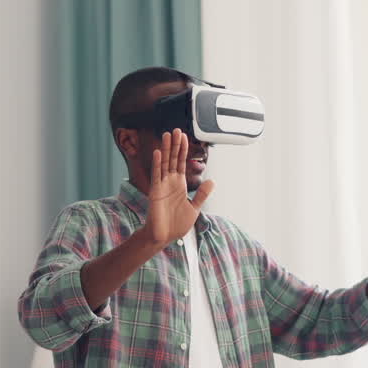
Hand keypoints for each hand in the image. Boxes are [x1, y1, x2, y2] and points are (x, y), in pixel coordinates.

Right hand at [144, 129, 213, 245]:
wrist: (164, 237)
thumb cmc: (177, 224)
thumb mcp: (195, 208)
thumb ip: (202, 194)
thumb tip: (212, 181)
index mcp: (179, 185)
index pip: (181, 163)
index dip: (183, 150)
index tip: (184, 136)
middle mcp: (170, 182)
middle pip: (173, 159)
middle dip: (175, 144)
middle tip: (176, 130)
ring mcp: (162, 186)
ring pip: (164, 163)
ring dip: (166, 149)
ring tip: (167, 135)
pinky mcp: (155, 192)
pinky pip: (156, 175)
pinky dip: (157, 163)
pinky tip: (159, 152)